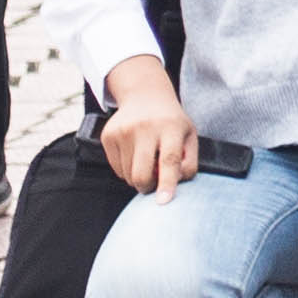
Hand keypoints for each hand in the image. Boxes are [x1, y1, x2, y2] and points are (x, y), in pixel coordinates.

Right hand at [99, 58, 200, 197]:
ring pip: (127, 175)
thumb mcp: (189, 135)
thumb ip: (188, 161)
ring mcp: (123, 131)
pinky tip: (134, 153)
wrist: (145, 95)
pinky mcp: (108, 136)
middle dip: (147, 187)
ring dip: (138, 176)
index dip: (167, 182)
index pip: (169, 159)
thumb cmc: (172, 122)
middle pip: (141, 173)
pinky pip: (116, 169)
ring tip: (147, 158)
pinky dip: (126, 170)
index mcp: (171, 127)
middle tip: (154, 184)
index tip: (164, 201)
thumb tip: (176, 184)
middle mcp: (145, 128)